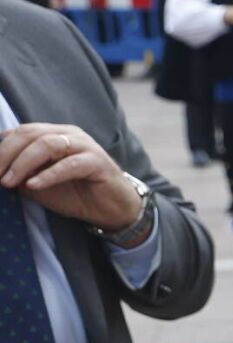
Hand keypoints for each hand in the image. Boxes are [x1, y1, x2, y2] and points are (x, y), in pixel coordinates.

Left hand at [0, 125, 143, 233]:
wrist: (111, 210)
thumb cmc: (74, 194)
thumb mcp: (37, 183)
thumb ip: (19, 173)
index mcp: (53, 134)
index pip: (20, 132)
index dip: (0, 148)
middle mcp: (68, 134)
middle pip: (30, 134)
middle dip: (6, 154)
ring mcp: (85, 146)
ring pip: (47, 144)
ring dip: (23, 163)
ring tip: (8, 182)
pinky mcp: (98, 162)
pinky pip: (69, 165)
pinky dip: (48, 175)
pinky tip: (33, 185)